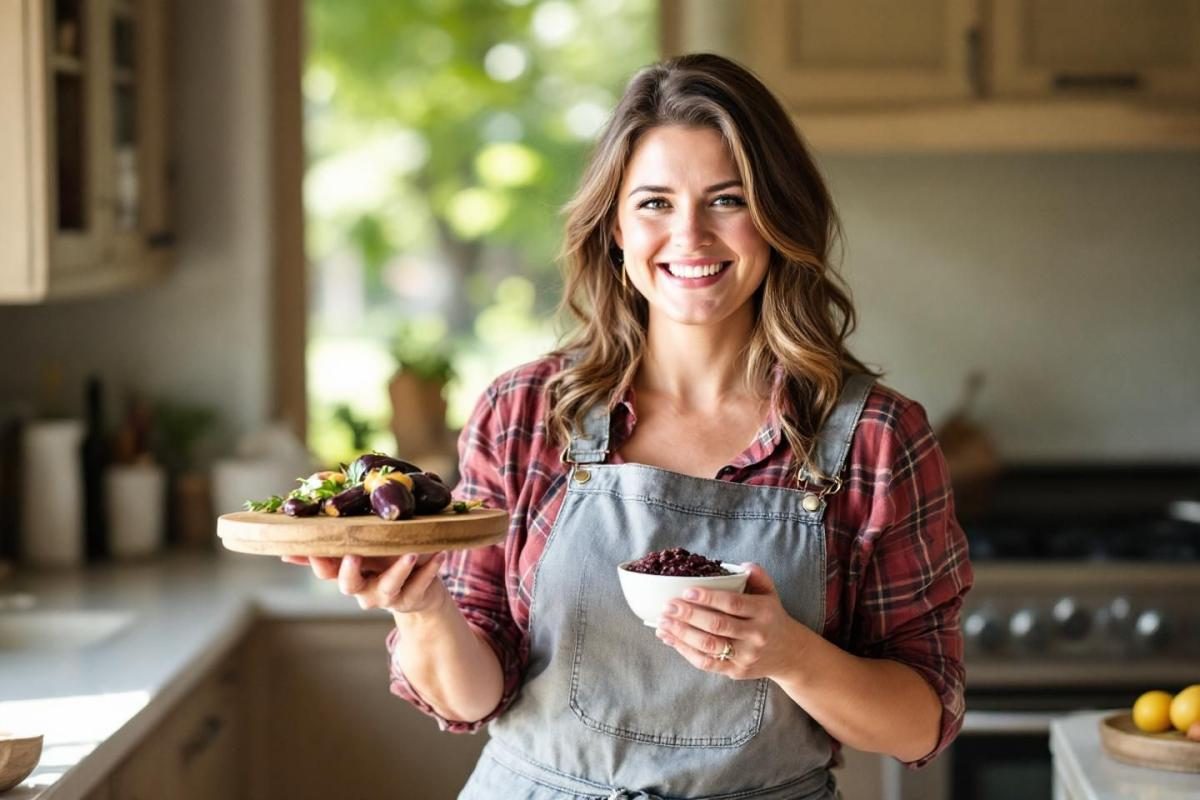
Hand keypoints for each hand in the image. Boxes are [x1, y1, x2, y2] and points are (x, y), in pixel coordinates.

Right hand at [281, 553, 447, 613]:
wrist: (420, 587)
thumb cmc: (386, 558)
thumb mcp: (361, 547)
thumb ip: (333, 539)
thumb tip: (292, 528)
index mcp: (347, 572)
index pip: (325, 569)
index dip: (317, 559)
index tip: (316, 539)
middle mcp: (363, 589)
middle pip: (348, 584)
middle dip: (349, 570)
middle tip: (354, 554)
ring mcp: (387, 596)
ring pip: (388, 587)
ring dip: (399, 569)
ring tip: (411, 553)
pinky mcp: (411, 599)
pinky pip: (419, 587)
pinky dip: (429, 572)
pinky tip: (439, 554)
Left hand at [655, 563, 807, 681]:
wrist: (790, 654)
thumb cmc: (772, 617)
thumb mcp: (771, 593)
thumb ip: (758, 575)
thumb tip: (741, 565)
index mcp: (763, 612)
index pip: (733, 604)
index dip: (708, 598)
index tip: (686, 591)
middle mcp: (756, 635)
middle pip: (717, 626)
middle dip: (688, 615)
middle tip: (667, 606)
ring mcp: (745, 656)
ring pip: (709, 646)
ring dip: (681, 634)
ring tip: (662, 623)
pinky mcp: (736, 672)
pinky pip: (707, 663)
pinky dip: (685, 651)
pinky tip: (670, 639)